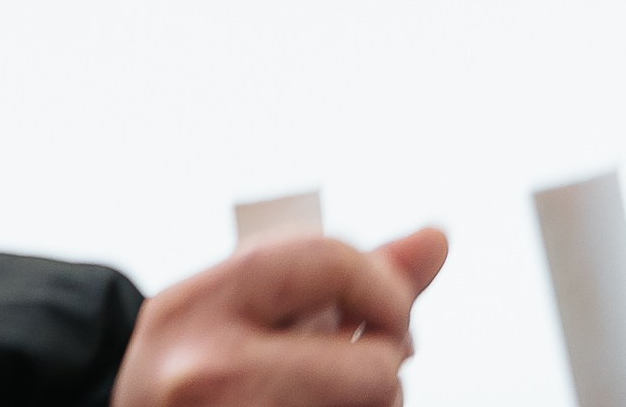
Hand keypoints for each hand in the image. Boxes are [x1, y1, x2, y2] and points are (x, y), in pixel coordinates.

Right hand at [113, 229, 448, 406]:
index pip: (326, 261)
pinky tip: (310, 406)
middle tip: (360, 370)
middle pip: (373, 368)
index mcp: (192, 306)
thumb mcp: (241, 314)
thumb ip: (339, 280)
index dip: (386, 288)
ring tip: (315, 392)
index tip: (390, 316)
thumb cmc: (191, 375)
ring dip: (367, 403)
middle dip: (382, 367)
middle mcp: (203, 367)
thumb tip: (436, 238)